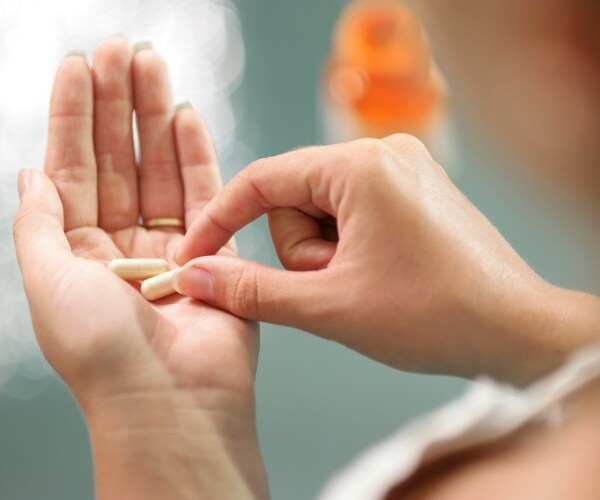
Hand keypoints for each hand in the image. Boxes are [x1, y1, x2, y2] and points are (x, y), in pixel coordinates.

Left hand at [13, 37, 266, 498]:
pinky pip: (204, 193)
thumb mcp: (46, 281)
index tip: (78, 66)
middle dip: (117, 103)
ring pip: (160, 167)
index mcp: (75, 252)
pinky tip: (188, 116)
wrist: (171, 402)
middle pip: (119, 159)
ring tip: (152, 65)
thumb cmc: (102, 354)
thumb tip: (29, 171)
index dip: (74, 116)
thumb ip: (38, 222)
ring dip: (156, 116)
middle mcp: (121, 244)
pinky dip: (196, 154)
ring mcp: (169, 245)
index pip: (72, 168)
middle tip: (121, 49)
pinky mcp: (213, 251)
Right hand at [175, 136, 599, 383]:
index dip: (219, 220)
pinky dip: (348, 247)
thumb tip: (193, 276)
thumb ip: (252, 290)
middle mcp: (383, 151)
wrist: (518, 330)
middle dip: (301, 252)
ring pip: (323, 210)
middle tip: (335, 289)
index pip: (262, 180)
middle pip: (295, 198)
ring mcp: (404, 168)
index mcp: (360, 165)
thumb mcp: (329, 307)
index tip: (192, 256)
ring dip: (326, 255)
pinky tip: (378, 276)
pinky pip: (353, 212)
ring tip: (362, 286)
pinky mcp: (415, 189)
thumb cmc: (434, 316)